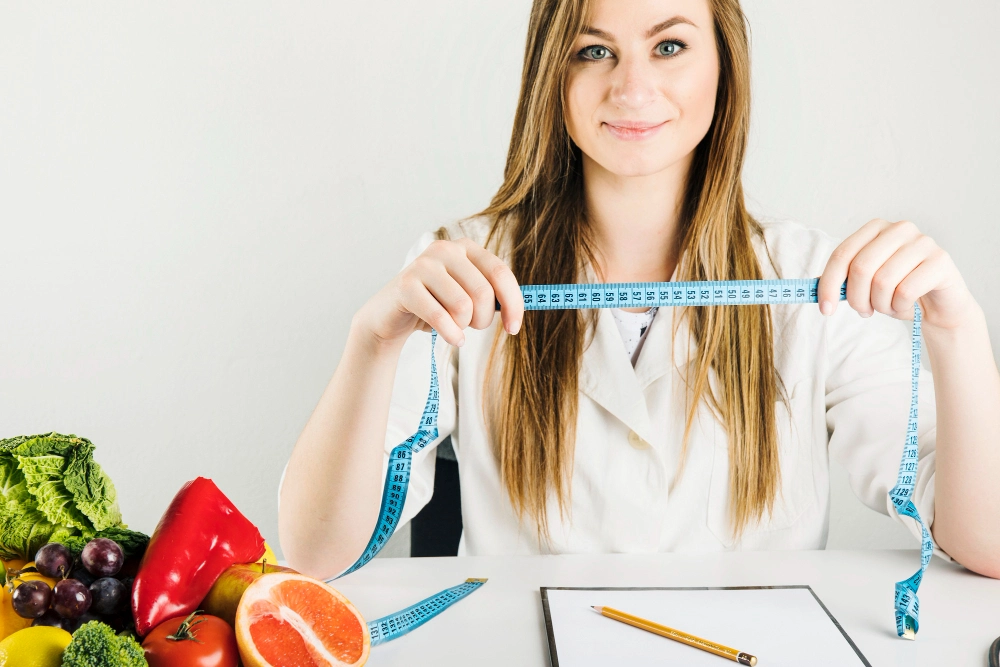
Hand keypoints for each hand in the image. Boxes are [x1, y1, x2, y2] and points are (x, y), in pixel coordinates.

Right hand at [355, 237, 523, 348]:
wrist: (391, 315)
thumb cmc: (437, 305)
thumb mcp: (468, 295)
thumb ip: (494, 293)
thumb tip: (536, 300)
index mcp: (466, 248)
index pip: (501, 274)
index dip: (513, 304)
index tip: (514, 328)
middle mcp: (445, 249)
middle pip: (483, 293)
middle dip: (482, 320)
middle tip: (470, 326)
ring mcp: (423, 264)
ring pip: (463, 306)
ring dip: (462, 327)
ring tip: (453, 327)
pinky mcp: (405, 285)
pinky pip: (441, 317)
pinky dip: (450, 334)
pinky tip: (450, 338)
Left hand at [816, 218, 978, 329]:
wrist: (940, 303)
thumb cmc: (898, 290)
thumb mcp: (866, 284)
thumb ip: (841, 281)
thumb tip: (808, 288)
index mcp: (875, 228)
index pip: (842, 254)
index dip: (829, 284)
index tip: (826, 309)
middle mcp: (899, 229)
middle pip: (861, 268)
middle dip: (857, 299)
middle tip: (864, 312)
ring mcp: (923, 242)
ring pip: (883, 282)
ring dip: (881, 305)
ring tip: (888, 307)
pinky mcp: (940, 261)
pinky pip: (905, 291)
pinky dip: (899, 307)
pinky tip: (906, 307)